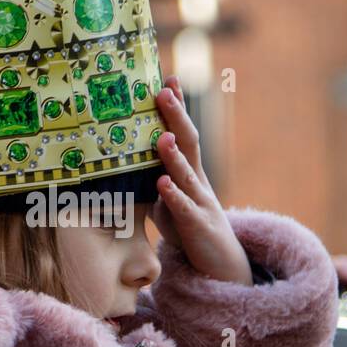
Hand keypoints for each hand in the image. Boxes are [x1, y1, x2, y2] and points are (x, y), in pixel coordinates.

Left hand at [151, 75, 252, 285]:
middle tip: (164, 91)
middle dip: (176, 117)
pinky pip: (184, 209)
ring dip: (174, 155)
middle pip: (188, 144)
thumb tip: (124, 165)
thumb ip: (152, 182)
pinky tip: (162, 183)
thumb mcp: (168, 202)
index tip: (167, 79)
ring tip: (161, 135)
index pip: (183, 134)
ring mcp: (200, 203)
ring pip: (187, 174)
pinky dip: (173, 195)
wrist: (222, 267)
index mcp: (190, 173)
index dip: (177, 108)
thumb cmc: (190, 231)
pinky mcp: (198, 227)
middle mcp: (198, 181)